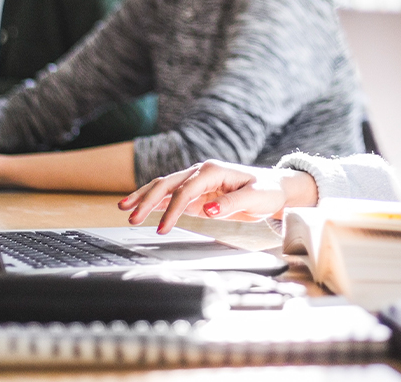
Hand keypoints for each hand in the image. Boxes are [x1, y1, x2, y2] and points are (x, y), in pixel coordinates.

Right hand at [118, 160, 318, 232]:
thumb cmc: (267, 191)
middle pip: (168, 183)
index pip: (186, 190)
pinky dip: (155, 202)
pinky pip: (172, 196)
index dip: (172, 210)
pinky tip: (140, 208)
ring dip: (145, 198)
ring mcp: (197, 182)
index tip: (162, 229)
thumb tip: (207, 209)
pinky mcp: (197, 193)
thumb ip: (231, 204)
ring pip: (165, 187)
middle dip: (147, 199)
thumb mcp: (255, 198)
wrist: (275, 188)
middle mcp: (202, 172)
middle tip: (130, 216)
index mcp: (213, 170)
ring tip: (124, 209)